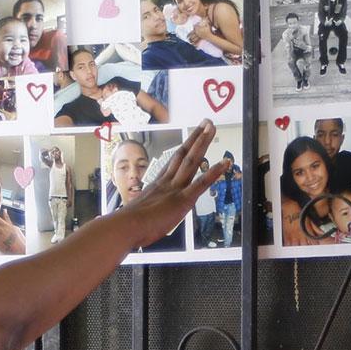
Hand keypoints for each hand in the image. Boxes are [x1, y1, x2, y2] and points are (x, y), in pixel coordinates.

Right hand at [119, 122, 222, 247]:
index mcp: (158, 185)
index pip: (173, 162)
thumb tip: (144, 215)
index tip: (191, 138)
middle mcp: (167, 182)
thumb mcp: (139, 213)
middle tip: (205, 123)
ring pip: (191, 161)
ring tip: (211, 128)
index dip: (184, 149)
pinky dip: (214, 172)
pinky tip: (224, 163)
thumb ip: (146, 210)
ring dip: (203, 143)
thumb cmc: (128, 225)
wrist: (126, 226)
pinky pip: (201, 183)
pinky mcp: (182, 200)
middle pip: (183, 154)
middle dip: (195, 138)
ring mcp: (175, 189)